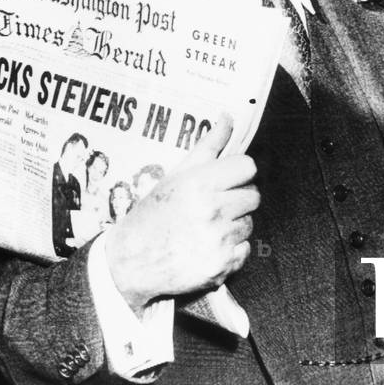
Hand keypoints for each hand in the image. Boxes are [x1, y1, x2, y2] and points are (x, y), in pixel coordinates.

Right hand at [104, 116, 258, 314]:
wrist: (130, 262)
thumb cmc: (152, 215)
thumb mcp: (175, 175)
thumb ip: (208, 146)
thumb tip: (228, 118)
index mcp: (199, 183)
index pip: (247, 167)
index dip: (237, 172)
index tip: (226, 180)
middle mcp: (211, 210)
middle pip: (253, 195)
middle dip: (237, 198)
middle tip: (215, 205)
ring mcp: (218, 240)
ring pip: (249, 223)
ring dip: (234, 225)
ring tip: (206, 228)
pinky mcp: (222, 266)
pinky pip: (245, 250)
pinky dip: (231, 251)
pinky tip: (208, 248)